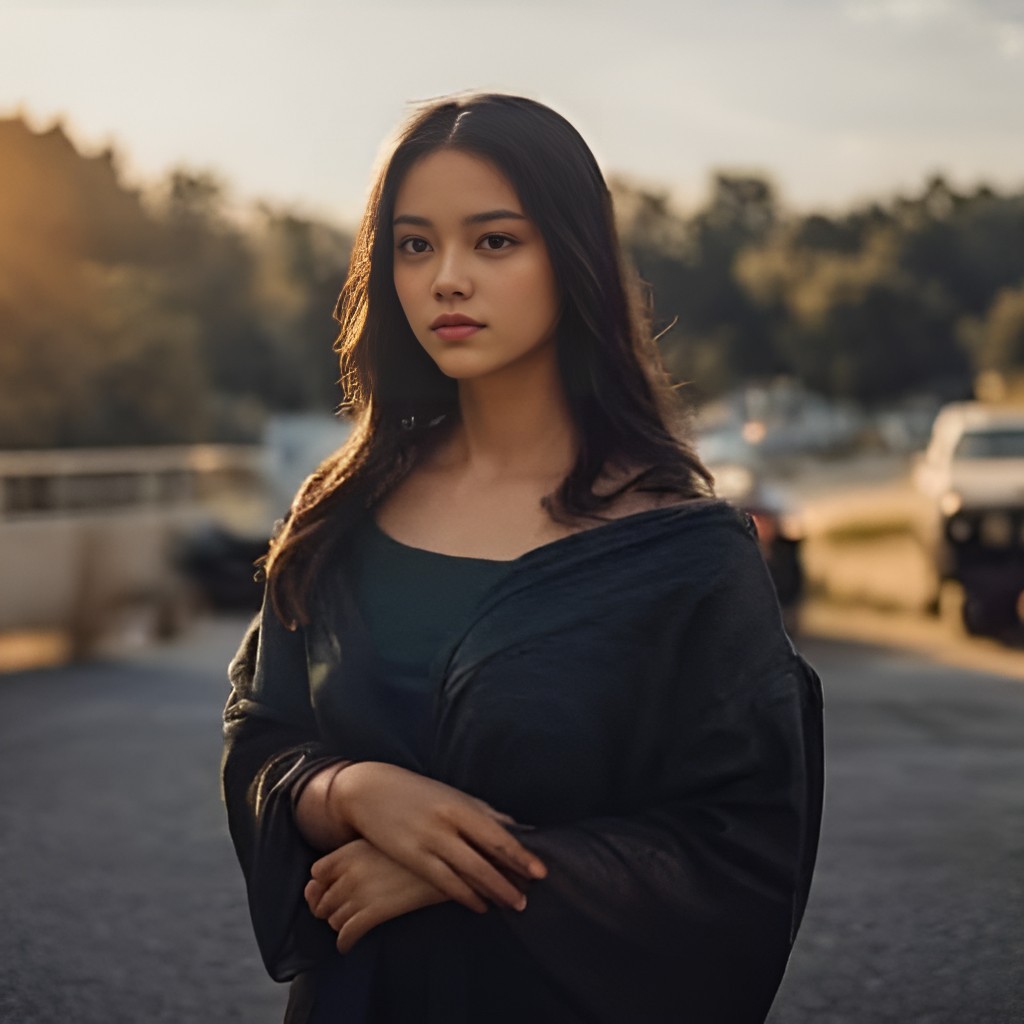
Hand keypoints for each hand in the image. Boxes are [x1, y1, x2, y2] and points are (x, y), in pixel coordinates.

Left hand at [305, 840, 448, 951]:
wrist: (448, 860)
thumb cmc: (418, 847)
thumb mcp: (384, 840)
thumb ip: (355, 855)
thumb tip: (323, 880)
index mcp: (351, 850)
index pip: (317, 872)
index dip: (322, 884)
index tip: (332, 889)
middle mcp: (350, 871)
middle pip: (323, 899)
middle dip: (330, 909)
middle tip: (345, 910)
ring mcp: (361, 893)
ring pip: (334, 919)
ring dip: (340, 925)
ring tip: (354, 924)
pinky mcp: (374, 913)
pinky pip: (346, 935)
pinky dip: (344, 943)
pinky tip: (349, 945)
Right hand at [332, 762, 545, 912]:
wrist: (367, 790)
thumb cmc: (417, 792)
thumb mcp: (451, 795)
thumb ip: (483, 812)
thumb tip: (517, 828)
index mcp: (460, 804)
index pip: (497, 834)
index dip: (520, 855)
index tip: (541, 871)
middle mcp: (446, 823)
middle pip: (485, 858)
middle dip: (509, 880)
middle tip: (528, 897)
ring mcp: (427, 841)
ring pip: (467, 874)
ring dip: (492, 892)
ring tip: (512, 904)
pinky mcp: (411, 857)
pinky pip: (444, 883)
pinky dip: (465, 896)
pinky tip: (480, 905)